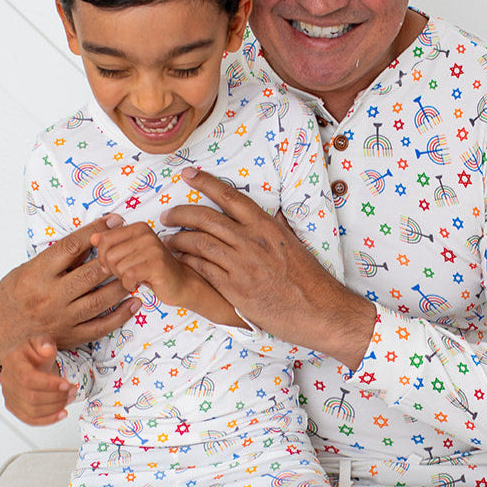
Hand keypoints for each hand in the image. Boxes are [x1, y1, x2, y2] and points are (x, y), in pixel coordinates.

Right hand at [0, 215, 141, 364]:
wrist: (0, 331)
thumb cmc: (15, 295)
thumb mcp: (27, 269)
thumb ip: (57, 259)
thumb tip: (89, 239)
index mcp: (36, 274)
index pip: (71, 247)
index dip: (95, 231)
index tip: (113, 221)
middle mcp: (50, 296)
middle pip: (90, 274)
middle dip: (114, 259)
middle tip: (131, 247)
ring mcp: (62, 318)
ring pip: (99, 300)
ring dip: (122, 286)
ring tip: (137, 273)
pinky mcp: (71, 336)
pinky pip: (101, 326)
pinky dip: (120, 315)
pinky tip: (135, 303)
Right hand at [0, 336, 75, 425]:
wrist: (27, 363)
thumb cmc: (33, 353)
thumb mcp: (40, 342)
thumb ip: (44, 343)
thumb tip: (47, 349)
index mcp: (12, 363)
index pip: (28, 378)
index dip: (49, 384)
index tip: (67, 384)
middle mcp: (7, 381)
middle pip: (31, 397)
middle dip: (57, 396)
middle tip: (73, 390)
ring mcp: (9, 396)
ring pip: (32, 410)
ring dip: (56, 407)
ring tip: (70, 398)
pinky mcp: (14, 408)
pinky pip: (30, 420)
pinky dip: (48, 419)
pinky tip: (62, 413)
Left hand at [91, 221, 180, 303]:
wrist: (181, 283)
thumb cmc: (153, 270)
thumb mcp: (130, 253)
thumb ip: (112, 243)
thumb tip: (92, 238)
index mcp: (138, 228)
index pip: (104, 239)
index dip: (102, 257)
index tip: (110, 265)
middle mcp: (145, 234)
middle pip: (109, 255)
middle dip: (113, 269)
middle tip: (127, 273)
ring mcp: (152, 248)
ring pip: (118, 266)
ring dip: (122, 278)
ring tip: (134, 278)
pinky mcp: (156, 264)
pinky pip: (128, 275)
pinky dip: (128, 284)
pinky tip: (137, 284)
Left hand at [161, 168, 374, 365]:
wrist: (319, 311)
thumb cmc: (309, 281)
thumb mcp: (293, 245)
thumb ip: (276, 228)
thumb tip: (271, 214)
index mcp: (266, 226)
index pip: (230, 196)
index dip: (205, 182)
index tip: (189, 175)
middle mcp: (252, 241)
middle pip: (206, 218)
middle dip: (180, 213)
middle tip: (167, 216)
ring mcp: (242, 265)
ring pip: (199, 243)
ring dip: (178, 240)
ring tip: (169, 241)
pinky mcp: (235, 289)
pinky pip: (202, 269)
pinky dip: (187, 262)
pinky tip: (180, 261)